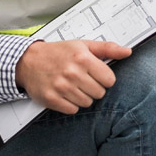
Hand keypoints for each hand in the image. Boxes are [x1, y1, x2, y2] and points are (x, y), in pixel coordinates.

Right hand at [14, 39, 130, 113]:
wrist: (28, 60)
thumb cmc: (58, 53)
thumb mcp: (83, 46)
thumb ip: (108, 49)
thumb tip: (127, 52)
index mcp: (82, 58)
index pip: (110, 80)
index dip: (104, 78)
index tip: (96, 74)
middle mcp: (72, 73)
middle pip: (99, 93)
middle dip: (94, 87)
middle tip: (82, 79)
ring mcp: (61, 87)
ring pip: (87, 103)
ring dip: (82, 96)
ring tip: (73, 85)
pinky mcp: (51, 99)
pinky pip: (72, 110)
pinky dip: (71, 104)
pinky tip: (65, 93)